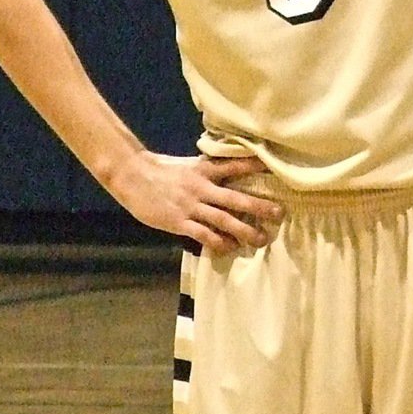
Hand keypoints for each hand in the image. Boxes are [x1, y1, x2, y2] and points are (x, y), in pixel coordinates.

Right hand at [108, 151, 282, 254]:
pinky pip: (204, 235)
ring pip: (224, 220)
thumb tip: (230, 172)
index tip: (276, 169)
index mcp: (205, 169)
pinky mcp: (180, 222)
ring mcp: (191, 206)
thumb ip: (209, 171)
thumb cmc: (162, 170)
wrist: (133, 176)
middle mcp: (202, 187)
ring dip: (245, 231)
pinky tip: (230, 248)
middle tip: (279, 213)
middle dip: (259, 206)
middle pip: (236, 198)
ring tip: (262, 238)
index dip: (255, 166)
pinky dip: (219, 243)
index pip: (235, 165)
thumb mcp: (190, 164)